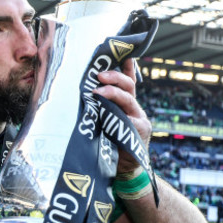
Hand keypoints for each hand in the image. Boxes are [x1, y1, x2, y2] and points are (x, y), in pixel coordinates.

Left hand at [94, 59, 151, 174]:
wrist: (123, 170)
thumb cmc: (110, 146)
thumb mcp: (104, 123)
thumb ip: (100, 109)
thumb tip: (83, 94)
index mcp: (126, 105)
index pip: (128, 81)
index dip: (126, 66)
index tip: (123, 52)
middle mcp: (134, 109)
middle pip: (128, 86)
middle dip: (114, 77)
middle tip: (99, 74)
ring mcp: (139, 119)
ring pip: (128, 100)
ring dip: (113, 93)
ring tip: (98, 90)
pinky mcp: (139, 132)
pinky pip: (129, 119)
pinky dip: (118, 114)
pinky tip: (109, 112)